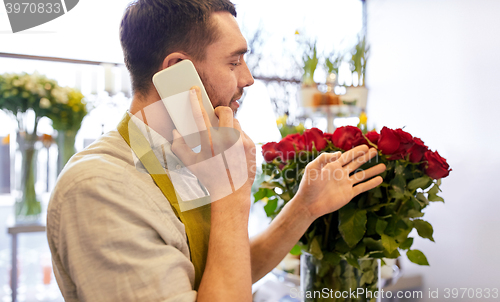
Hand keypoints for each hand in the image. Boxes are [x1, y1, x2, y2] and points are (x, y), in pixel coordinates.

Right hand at [171, 86, 255, 202]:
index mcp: (209, 142)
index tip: (194, 89)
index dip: (196, 100)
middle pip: (225, 111)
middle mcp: (226, 140)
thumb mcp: (190, 164)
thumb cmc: (209, 177)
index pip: (200, 115)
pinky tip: (234, 149)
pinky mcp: (250, 146)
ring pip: (236, 123)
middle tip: (216, 115)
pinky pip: (244, 134)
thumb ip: (179, 147)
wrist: (231, 192)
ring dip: (230, 126)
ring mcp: (241, 142)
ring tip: (225, 137)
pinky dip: (238, 137)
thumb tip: (175, 133)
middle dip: (220, 110)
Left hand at [293, 145, 385, 220]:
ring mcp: (345, 184)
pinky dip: (371, 183)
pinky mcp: (348, 194)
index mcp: (332, 166)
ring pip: (362, 175)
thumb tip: (340, 153)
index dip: (357, 151)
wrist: (308, 204)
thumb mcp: (312, 168)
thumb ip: (324, 158)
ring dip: (372, 170)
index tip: (366, 146)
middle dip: (366, 157)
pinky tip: (379, 179)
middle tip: (375, 151)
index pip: (347, 156)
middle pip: (356, 163)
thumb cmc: (307, 185)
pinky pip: (362, 187)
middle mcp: (340, 174)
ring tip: (383, 166)